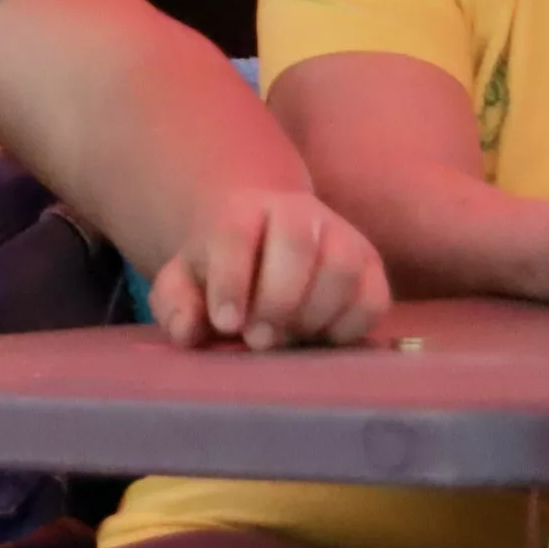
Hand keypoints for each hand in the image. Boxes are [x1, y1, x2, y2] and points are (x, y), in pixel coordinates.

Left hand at [152, 190, 388, 352]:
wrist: (264, 252)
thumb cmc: (219, 272)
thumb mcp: (183, 284)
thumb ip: (175, 304)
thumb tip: (186, 331)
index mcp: (243, 208)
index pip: (235, 234)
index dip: (232, 281)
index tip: (225, 324)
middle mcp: (299, 211)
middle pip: (297, 246)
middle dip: (277, 300)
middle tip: (258, 339)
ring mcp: (342, 236)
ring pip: (342, 268)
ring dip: (313, 314)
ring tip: (286, 338)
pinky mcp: (372, 267)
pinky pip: (373, 298)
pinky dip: (348, 326)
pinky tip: (318, 339)